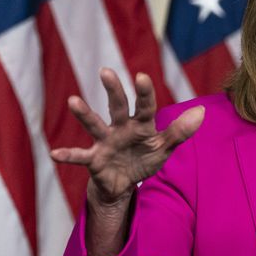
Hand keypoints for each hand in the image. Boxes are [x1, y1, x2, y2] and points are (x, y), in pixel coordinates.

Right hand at [50, 68, 203, 206]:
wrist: (124, 184)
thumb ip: (181, 131)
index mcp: (142, 125)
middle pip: (118, 107)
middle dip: (113, 90)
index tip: (142, 76)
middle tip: (106, 71)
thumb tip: (201, 111)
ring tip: (73, 101)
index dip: (145, 93)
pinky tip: (54, 153)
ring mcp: (106, 142)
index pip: (146, 106)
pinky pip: (80, 156)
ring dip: (85, 114)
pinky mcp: (94, 159)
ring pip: (95, 125)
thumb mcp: (164, 148)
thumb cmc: (144, 159)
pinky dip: (68, 155)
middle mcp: (121, 128)